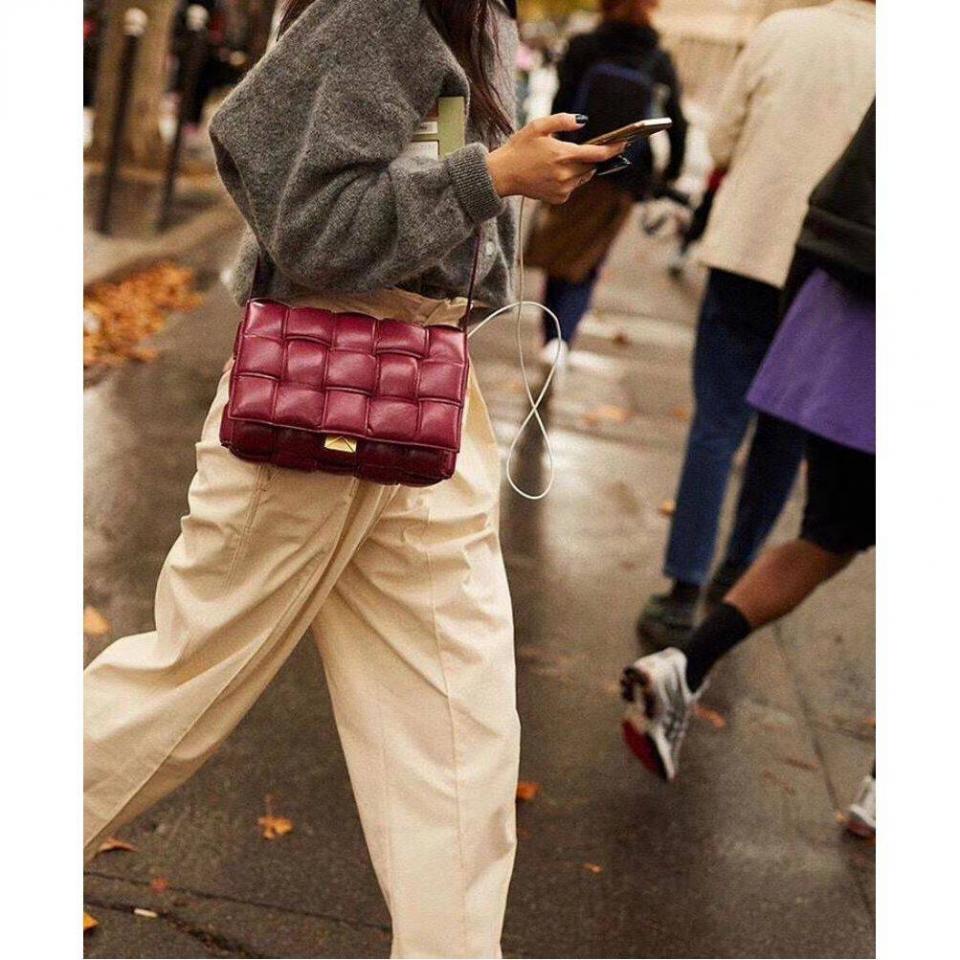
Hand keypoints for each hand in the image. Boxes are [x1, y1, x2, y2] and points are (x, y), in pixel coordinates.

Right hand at [486, 114, 627, 204]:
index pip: (597, 154)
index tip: (624, 144)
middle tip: (596, 149)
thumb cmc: (519, 148)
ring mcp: (563, 189)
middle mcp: (565, 174)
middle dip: (595, 157)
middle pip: (592, 166)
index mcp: (563, 155)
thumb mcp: (538, 126)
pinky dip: (570, 179)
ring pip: (583, 177)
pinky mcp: (558, 198)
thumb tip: (583, 121)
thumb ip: (562, 121)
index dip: (613, 149)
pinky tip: (556, 173)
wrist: (502, 175)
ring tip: (566, 160)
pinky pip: (572, 187)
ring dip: (582, 168)